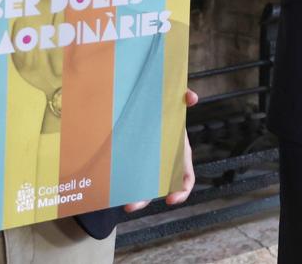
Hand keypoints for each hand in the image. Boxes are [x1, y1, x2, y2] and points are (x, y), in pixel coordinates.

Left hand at [125, 89, 199, 210]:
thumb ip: (183, 97)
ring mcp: (147, 164)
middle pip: (157, 189)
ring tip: (118, 202)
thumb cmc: (164, 107)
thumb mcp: (174, 100)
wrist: (143, 104)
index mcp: (179, 154)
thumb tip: (192, 98)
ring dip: (130, 197)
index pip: (185, 179)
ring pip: (140, 186)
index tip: (170, 199)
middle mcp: (164, 164)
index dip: (181, 191)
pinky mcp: (131, 160)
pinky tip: (109, 187)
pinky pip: (127, 175)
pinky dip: (120, 183)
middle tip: (130, 205)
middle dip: (144, 199)